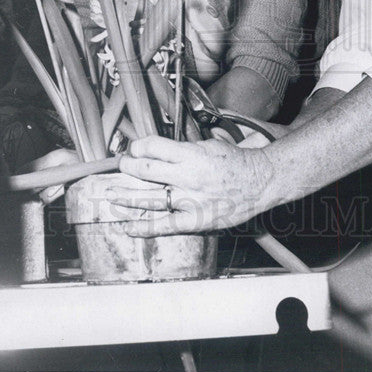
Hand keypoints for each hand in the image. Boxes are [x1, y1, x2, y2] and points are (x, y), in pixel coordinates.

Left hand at [112, 135, 274, 235]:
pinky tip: (128, 227)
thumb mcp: (211, 144)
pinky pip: (164, 226)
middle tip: (121, 165)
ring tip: (111, 195)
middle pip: (145, 170)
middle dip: (127, 166)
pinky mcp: (195, 220)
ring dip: (126, 196)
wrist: (261, 182)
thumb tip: (163, 149)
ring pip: (149, 198)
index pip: (153, 147)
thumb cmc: (238, 162)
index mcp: (191, 155)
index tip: (134, 148)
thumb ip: (186, 148)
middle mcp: (187, 177)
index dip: (138, 146)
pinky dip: (144, 227)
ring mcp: (189, 200)